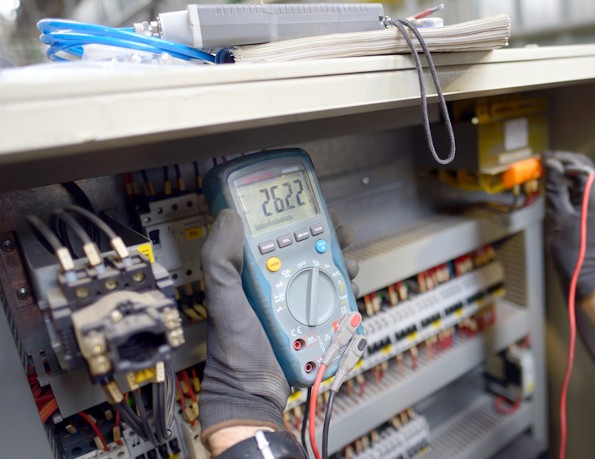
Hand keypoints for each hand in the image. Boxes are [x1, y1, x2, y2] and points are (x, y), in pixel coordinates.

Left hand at [199, 209, 358, 452]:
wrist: (253, 395)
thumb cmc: (233, 352)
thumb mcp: (223, 301)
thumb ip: (220, 260)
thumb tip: (229, 217)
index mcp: (251, 274)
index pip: (276, 236)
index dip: (298, 220)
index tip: (316, 211)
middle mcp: (275, 285)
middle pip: (309, 252)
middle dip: (329, 240)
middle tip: (342, 237)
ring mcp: (296, 305)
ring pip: (326, 275)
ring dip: (341, 267)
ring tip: (348, 268)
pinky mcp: (313, 323)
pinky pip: (335, 303)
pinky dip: (345, 296)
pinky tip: (349, 294)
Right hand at [544, 151, 594, 301]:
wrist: (578, 269)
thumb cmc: (569, 245)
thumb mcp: (557, 213)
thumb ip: (555, 186)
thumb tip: (550, 163)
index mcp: (593, 195)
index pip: (581, 165)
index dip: (561, 158)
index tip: (543, 158)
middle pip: (582, 169)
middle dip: (561, 163)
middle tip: (541, 163)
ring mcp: (592, 203)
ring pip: (578, 178)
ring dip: (561, 173)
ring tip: (542, 173)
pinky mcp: (586, 209)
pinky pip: (575, 190)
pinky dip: (562, 184)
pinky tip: (549, 187)